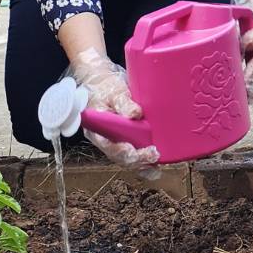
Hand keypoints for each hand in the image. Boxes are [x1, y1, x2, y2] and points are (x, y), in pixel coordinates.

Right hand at [63, 48, 159, 176]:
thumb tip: (135, 113)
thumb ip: (123, 102)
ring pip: (126, 160)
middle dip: (136, 160)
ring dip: (141, 166)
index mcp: (97, 129)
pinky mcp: (124, 139)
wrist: (102, 83)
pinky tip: (154, 166)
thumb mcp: (114, 91)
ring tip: (156, 169)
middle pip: (119, 156)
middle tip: (153, 156)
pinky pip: (133, 155)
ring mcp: (114, 141)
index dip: (122, 150)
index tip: (133, 150)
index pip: (108, 145)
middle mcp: (105, 139)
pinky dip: (143, 162)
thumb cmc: (105, 87)